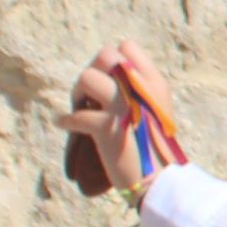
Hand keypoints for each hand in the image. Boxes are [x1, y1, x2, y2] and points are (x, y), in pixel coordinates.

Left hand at [64, 40, 174, 197]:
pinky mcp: (107, 127)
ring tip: (79, 108)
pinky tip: (65, 125)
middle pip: (105, 55)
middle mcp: (140, 88)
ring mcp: (123, 106)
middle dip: (91, 71)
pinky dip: (66, 121)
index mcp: (154, 83)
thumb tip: (109, 80)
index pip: (127, 47)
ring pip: (86, 77)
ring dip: (77, 93)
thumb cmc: (155, 148)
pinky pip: (75, 115)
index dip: (113, 61)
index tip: (109, 80)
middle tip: (90, 94)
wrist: (160, 180)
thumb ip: (140, 91)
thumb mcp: (157, 110)